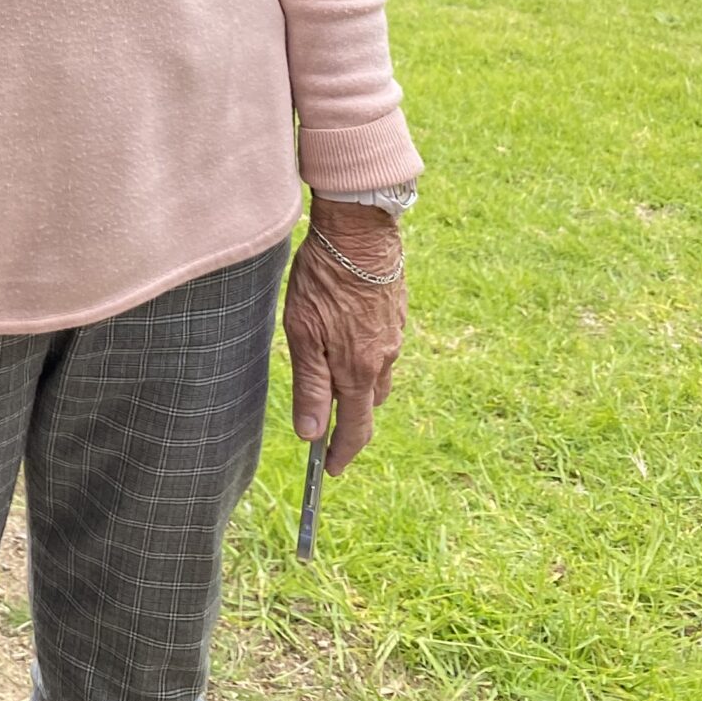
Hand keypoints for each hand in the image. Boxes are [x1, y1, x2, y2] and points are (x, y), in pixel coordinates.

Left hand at [283, 200, 406, 474]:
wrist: (360, 231)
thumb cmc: (324, 279)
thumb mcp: (304, 333)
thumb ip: (310, 386)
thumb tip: (311, 435)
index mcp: (360, 369)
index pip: (356, 428)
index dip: (342, 453)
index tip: (329, 469)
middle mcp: (384, 358)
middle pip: (368, 403)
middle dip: (350, 417)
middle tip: (327, 421)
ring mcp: (395, 334)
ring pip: (378, 373)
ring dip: (359, 382)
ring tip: (333, 372)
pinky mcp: (397, 312)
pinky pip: (384, 345)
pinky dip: (367, 352)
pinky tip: (349, 333)